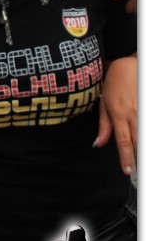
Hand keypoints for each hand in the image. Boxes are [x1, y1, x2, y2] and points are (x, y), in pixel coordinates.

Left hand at [94, 56, 136, 174]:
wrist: (128, 66)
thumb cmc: (113, 84)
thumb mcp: (104, 104)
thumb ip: (104, 126)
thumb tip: (98, 144)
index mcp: (119, 114)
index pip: (123, 141)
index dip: (126, 157)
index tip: (127, 171)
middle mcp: (133, 114)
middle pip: (138, 142)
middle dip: (140, 159)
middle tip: (139, 174)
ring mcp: (144, 111)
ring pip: (145, 136)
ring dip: (144, 150)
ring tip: (142, 164)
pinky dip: (146, 136)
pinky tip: (143, 146)